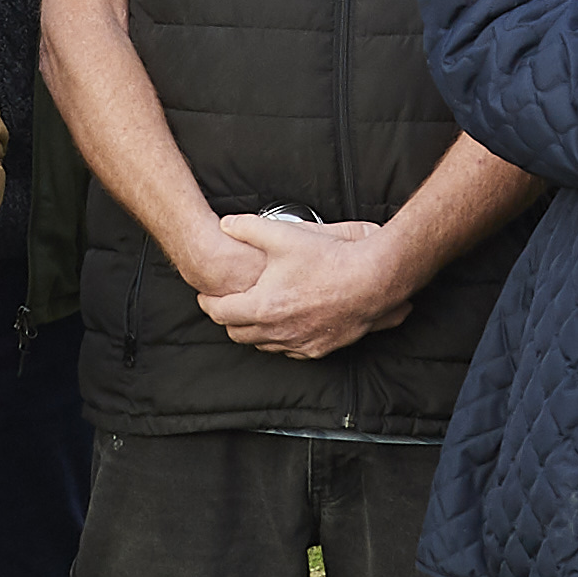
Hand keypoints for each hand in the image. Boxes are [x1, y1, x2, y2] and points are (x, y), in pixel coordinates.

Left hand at [199, 212, 414, 359]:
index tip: (205, 297)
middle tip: (227, 305)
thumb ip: (248, 228)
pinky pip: (290, 351)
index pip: (221, 313)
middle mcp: (278, 331)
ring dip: (254, 332)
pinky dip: (280, 340)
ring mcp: (299, 343)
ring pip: (263, 345)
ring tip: (254, 314)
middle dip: (229, 319)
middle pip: (238, 333)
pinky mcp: (319, 349)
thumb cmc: (329, 259)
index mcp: (263, 307)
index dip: (208, 304)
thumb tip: (226, 225)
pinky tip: (284, 326)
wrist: (372, 280)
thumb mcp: (283, 235)